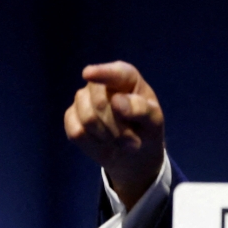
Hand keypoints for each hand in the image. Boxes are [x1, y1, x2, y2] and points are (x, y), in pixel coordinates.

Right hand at [64, 61, 164, 209]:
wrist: (135, 156)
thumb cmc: (148, 133)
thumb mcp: (154, 124)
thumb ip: (142, 110)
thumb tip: (120, 101)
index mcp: (127, 80)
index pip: (116, 71)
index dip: (103, 72)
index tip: (90, 75)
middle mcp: (103, 85)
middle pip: (97, 99)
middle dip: (115, 124)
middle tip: (130, 140)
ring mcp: (84, 100)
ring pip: (84, 115)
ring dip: (105, 135)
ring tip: (121, 143)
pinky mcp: (72, 118)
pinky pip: (73, 129)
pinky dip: (89, 142)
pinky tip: (103, 145)